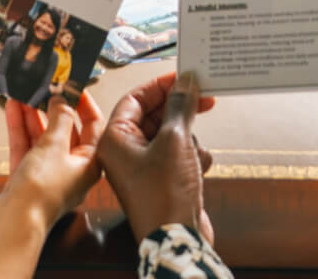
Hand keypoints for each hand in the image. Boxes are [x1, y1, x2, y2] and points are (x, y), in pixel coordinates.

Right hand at [0, 93, 103, 278]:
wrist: (13, 223)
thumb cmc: (41, 193)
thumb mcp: (55, 145)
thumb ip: (59, 118)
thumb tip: (62, 99)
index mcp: (90, 164)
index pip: (93, 126)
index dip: (83, 104)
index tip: (72, 87)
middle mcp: (72, 170)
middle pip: (65, 130)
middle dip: (52, 107)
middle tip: (44, 88)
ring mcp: (49, 174)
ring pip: (43, 137)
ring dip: (33, 115)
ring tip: (24, 93)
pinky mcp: (28, 178)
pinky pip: (26, 147)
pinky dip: (20, 128)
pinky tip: (13, 110)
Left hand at [98, 71, 216, 244]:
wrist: (178, 240)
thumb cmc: (164, 196)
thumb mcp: (175, 140)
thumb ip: (180, 106)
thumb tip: (185, 83)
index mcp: (115, 140)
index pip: (135, 98)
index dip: (161, 85)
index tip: (184, 78)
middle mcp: (124, 153)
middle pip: (153, 115)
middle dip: (179, 110)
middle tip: (202, 98)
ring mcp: (143, 168)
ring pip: (169, 135)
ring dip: (188, 139)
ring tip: (194, 151)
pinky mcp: (161, 181)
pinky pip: (177, 155)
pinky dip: (191, 157)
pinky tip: (199, 166)